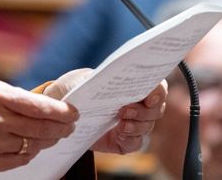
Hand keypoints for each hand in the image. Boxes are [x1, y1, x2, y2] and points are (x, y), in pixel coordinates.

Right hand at [0, 80, 78, 172]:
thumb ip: (13, 98)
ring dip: (45, 142)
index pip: (38, 107)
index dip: (61, 112)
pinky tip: (29, 147)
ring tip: (49, 136)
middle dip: (60, 129)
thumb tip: (44, 107)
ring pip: (32, 146)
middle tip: (68, 127)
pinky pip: (18, 161)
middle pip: (40, 129)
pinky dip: (28, 154)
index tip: (72, 114)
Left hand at [44, 71, 167, 154]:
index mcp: (132, 86)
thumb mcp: (82, 80)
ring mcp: (132, 124)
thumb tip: (103, 80)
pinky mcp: (123, 141)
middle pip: (156, 110)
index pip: (157, 87)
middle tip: (126, 110)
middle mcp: (137, 105)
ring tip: (121, 124)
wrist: (63, 110)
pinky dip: (130, 140)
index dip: (158, 92)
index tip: (149, 97)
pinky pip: (136, 143)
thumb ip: (94, 79)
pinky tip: (120, 136)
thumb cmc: (76, 89)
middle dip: (144, 111)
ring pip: (147, 127)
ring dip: (137, 126)